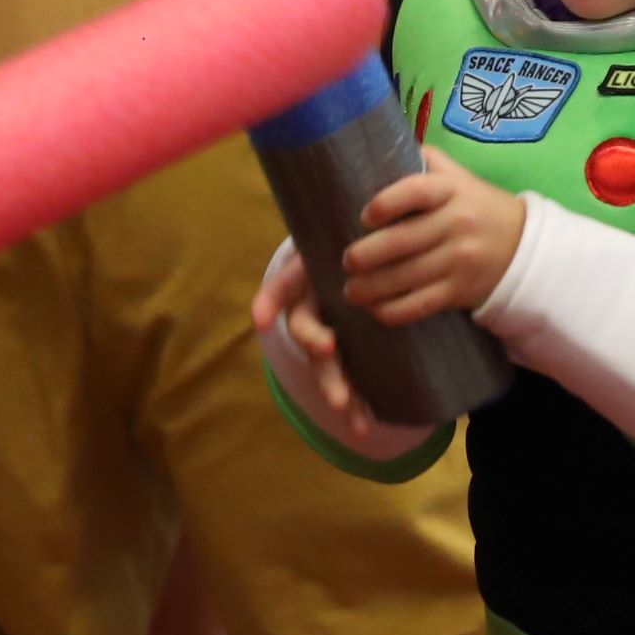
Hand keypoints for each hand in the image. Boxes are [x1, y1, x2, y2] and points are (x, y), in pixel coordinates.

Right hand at [255, 241, 366, 426]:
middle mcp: (316, 309)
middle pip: (308, 333)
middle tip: (330, 365)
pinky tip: (364, 423)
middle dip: (317, 352)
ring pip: (326, 364)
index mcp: (308, 280)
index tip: (260, 319)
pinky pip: (352, 377)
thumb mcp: (340, 233)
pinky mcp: (353, 350)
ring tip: (350, 414)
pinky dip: (355, 402)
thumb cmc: (351, 240)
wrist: (374, 252)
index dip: (269, 301)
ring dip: (336, 388)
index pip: (284, 289)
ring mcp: (332, 331)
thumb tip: (358, 211)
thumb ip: (350, 228)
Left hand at [343, 161, 528, 327]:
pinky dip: (393, 310)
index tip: (364, 217)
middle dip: (366, 255)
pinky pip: (420, 305)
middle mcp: (458, 223)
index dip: (385, 203)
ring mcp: (460, 260)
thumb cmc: (476, 207)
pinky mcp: (460, 290)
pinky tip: (375, 309)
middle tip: (347, 261)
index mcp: (453, 190)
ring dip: (370, 288)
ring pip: (406, 277)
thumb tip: (381, 147)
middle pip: (403, 241)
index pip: (416, 191)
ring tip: (350, 290)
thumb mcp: (459, 178)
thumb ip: (426, 162)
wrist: (522, 246)